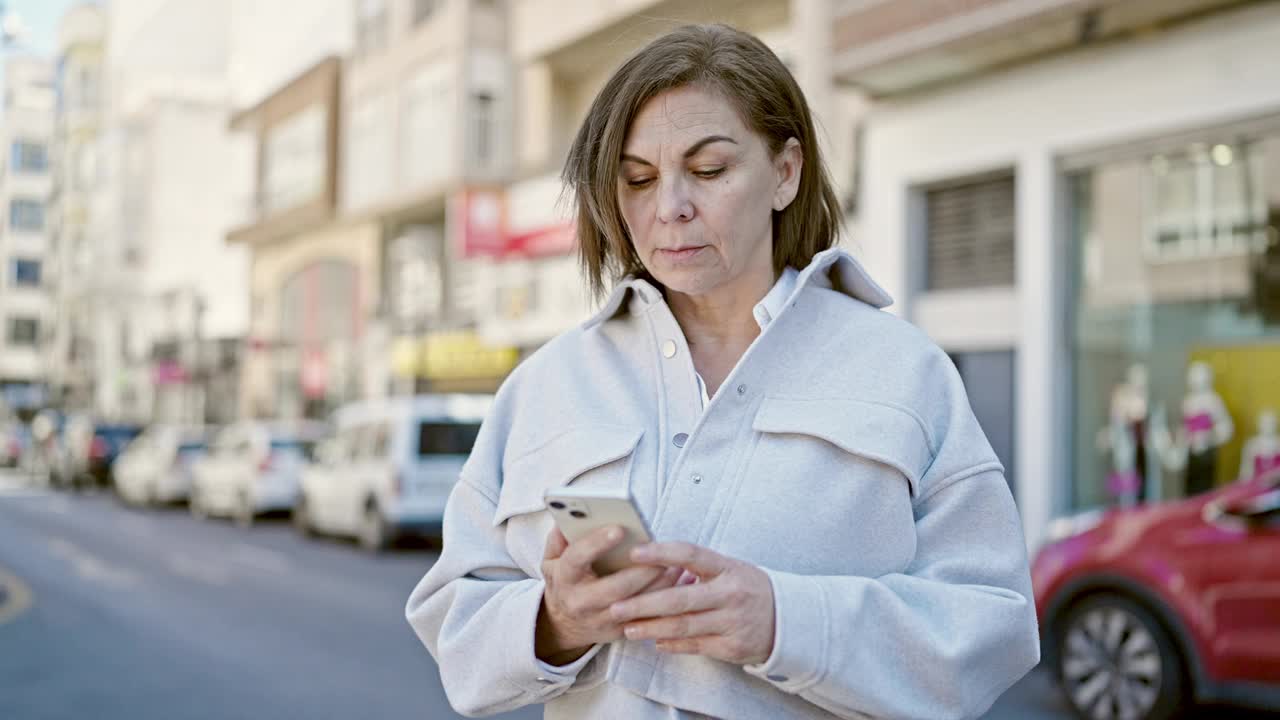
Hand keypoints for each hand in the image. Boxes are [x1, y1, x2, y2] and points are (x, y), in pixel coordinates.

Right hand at [536, 526, 680, 664]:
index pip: (577, 558)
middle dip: (641, 570)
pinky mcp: (619, 631)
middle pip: (615, 587)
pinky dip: (663, 601)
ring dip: (660, 585)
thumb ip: (559, 537)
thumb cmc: (564, 582)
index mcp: (564, 577)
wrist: (563, 624)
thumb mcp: (551, 560)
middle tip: (661, 552)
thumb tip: (571, 516)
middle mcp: (581, 601)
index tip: (619, 528)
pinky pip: (646, 618)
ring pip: (636, 605)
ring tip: (676, 564)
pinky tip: (677, 584)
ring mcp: (601, 619)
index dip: (596, 543)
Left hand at [609, 542, 775, 664]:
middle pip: (679, 599)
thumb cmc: (749, 589)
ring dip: (650, 628)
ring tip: (627, 628)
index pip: (691, 554)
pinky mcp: (732, 647)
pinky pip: (695, 645)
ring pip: (683, 627)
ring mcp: (732, 622)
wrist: (788, 621)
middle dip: (644, 604)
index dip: (662, 553)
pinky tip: (655, 641)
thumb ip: (698, 567)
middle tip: (616, 607)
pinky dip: (672, 644)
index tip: (635, 553)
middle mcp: (730, 595)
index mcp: (728, 568)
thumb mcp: (730, 569)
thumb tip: (656, 561)